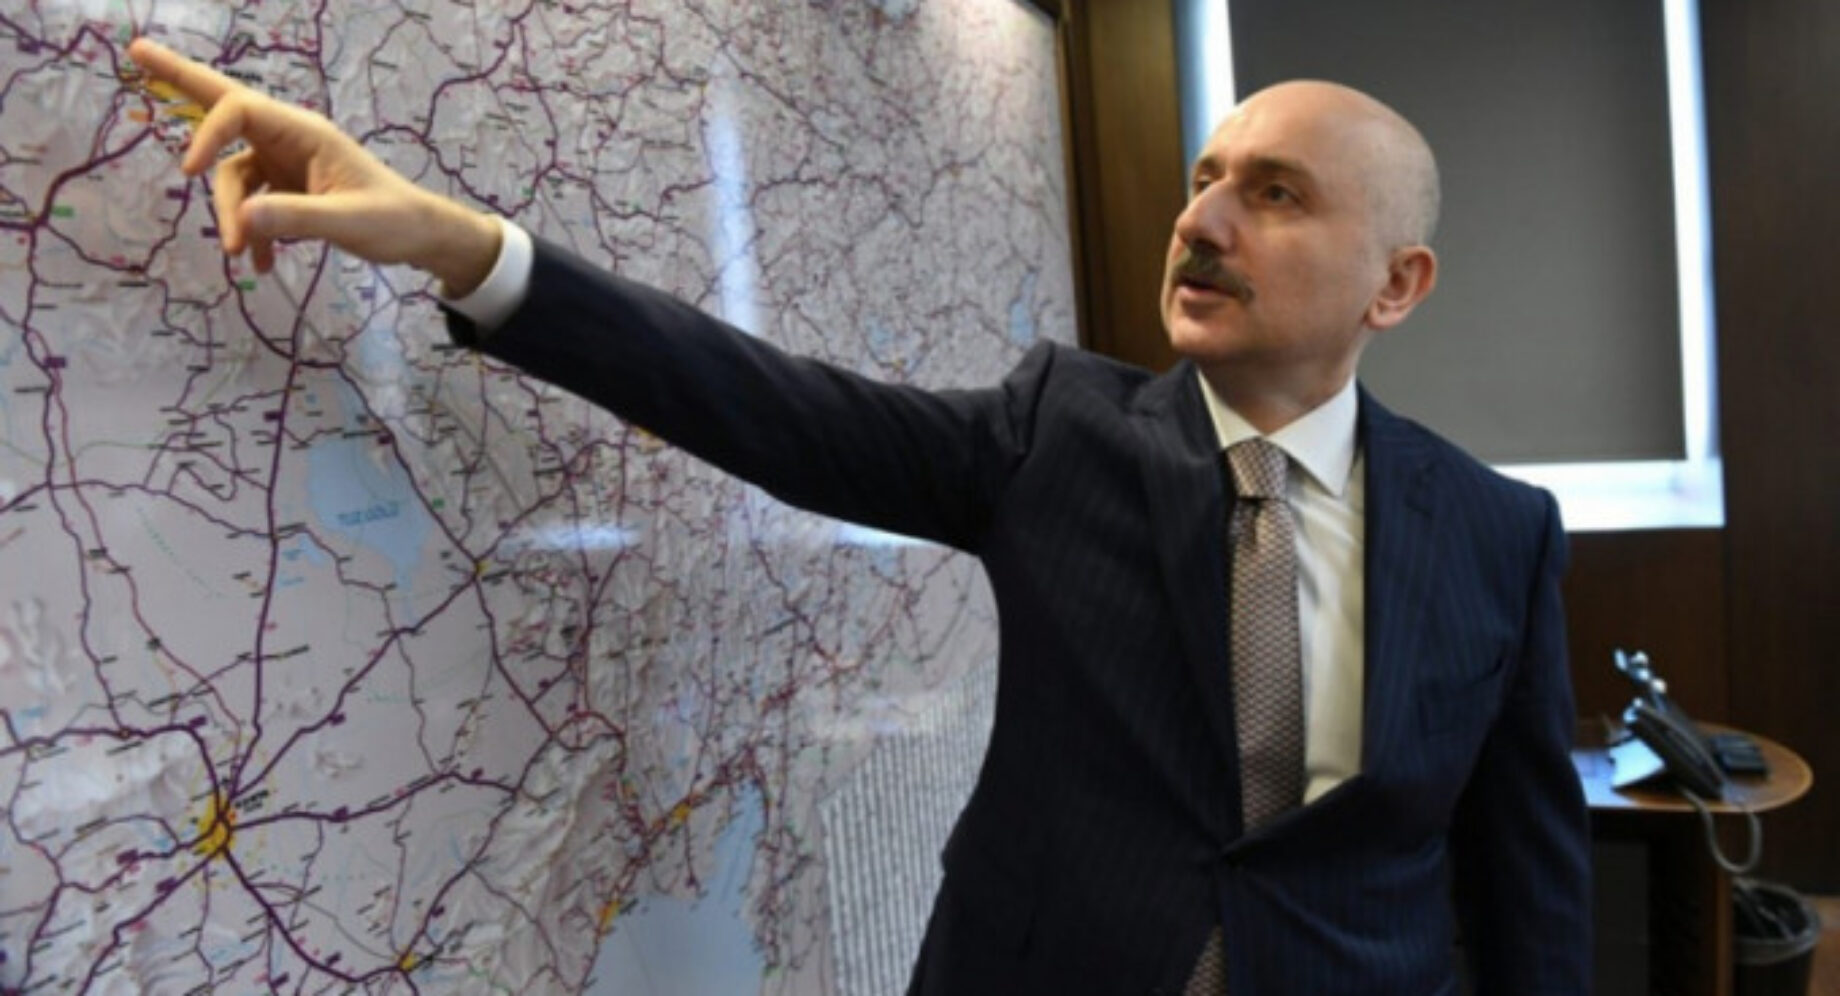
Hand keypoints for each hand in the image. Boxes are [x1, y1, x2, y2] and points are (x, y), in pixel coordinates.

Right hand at [126, 38, 500, 295]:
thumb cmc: (394, 221)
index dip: (208, 135)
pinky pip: (251, 204)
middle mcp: (290, 139)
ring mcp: (285, 163)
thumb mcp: (349, 223)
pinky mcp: (286, 189)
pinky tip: (262, 265)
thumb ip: (297, 220)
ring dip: (232, 216)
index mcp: (306, 132)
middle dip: (181, 80)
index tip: (190, 172)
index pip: (239, 111)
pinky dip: (252, 232)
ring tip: (244, 259)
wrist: (420, 237)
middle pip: (225, 106)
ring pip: (233, 178)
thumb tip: (242, 220)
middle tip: (136, 50)